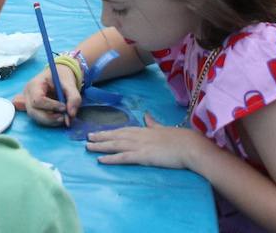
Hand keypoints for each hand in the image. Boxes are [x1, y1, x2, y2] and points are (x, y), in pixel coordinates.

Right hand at [13, 64, 79, 126]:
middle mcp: (28, 94)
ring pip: (36, 118)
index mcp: (35, 84)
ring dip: (51, 121)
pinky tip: (58, 117)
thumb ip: (74, 98)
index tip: (64, 107)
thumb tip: (71, 115)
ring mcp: (28, 103)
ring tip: (64, 117)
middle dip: (50, 118)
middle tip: (64, 118)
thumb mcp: (70, 83)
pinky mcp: (33, 109)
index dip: (51, 106)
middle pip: (33, 112)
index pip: (37, 99)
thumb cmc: (62, 77)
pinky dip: (50, 121)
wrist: (58, 76)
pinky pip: (39, 119)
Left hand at [86, 113, 205, 169]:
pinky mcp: (143, 156)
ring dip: (101, 146)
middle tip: (86, 138)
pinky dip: (111, 158)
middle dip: (100, 137)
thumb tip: (147, 116)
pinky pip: (123, 157)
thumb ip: (153, 124)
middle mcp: (139, 136)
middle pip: (116, 136)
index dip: (109, 131)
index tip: (98, 132)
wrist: (189, 146)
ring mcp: (140, 146)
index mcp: (144, 130)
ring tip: (88, 147)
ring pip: (116, 145)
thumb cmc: (180, 139)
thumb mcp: (163, 128)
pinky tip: (101, 160)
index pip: (122, 130)